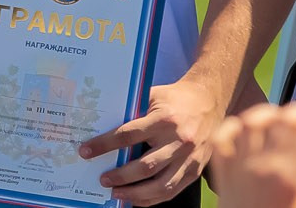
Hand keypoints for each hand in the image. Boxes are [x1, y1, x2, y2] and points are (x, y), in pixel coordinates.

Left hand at [82, 75, 226, 204]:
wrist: (209, 101)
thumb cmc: (174, 98)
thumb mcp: (152, 96)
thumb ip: (132, 111)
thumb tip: (101, 127)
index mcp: (164, 119)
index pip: (128, 135)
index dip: (104, 145)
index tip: (86, 151)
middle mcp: (179, 141)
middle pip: (145, 166)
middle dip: (120, 176)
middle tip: (102, 179)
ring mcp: (189, 158)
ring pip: (161, 185)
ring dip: (136, 193)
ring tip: (116, 193)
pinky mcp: (196, 170)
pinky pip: (173, 190)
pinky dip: (153, 198)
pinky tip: (137, 198)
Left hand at [208, 101, 295, 207]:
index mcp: (286, 176)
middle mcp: (260, 164)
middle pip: (282, 122)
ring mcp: (238, 164)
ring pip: (250, 123)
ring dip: (268, 113)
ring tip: (283, 113)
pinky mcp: (222, 169)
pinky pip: (222, 138)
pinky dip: (233, 127)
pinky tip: (245, 126)